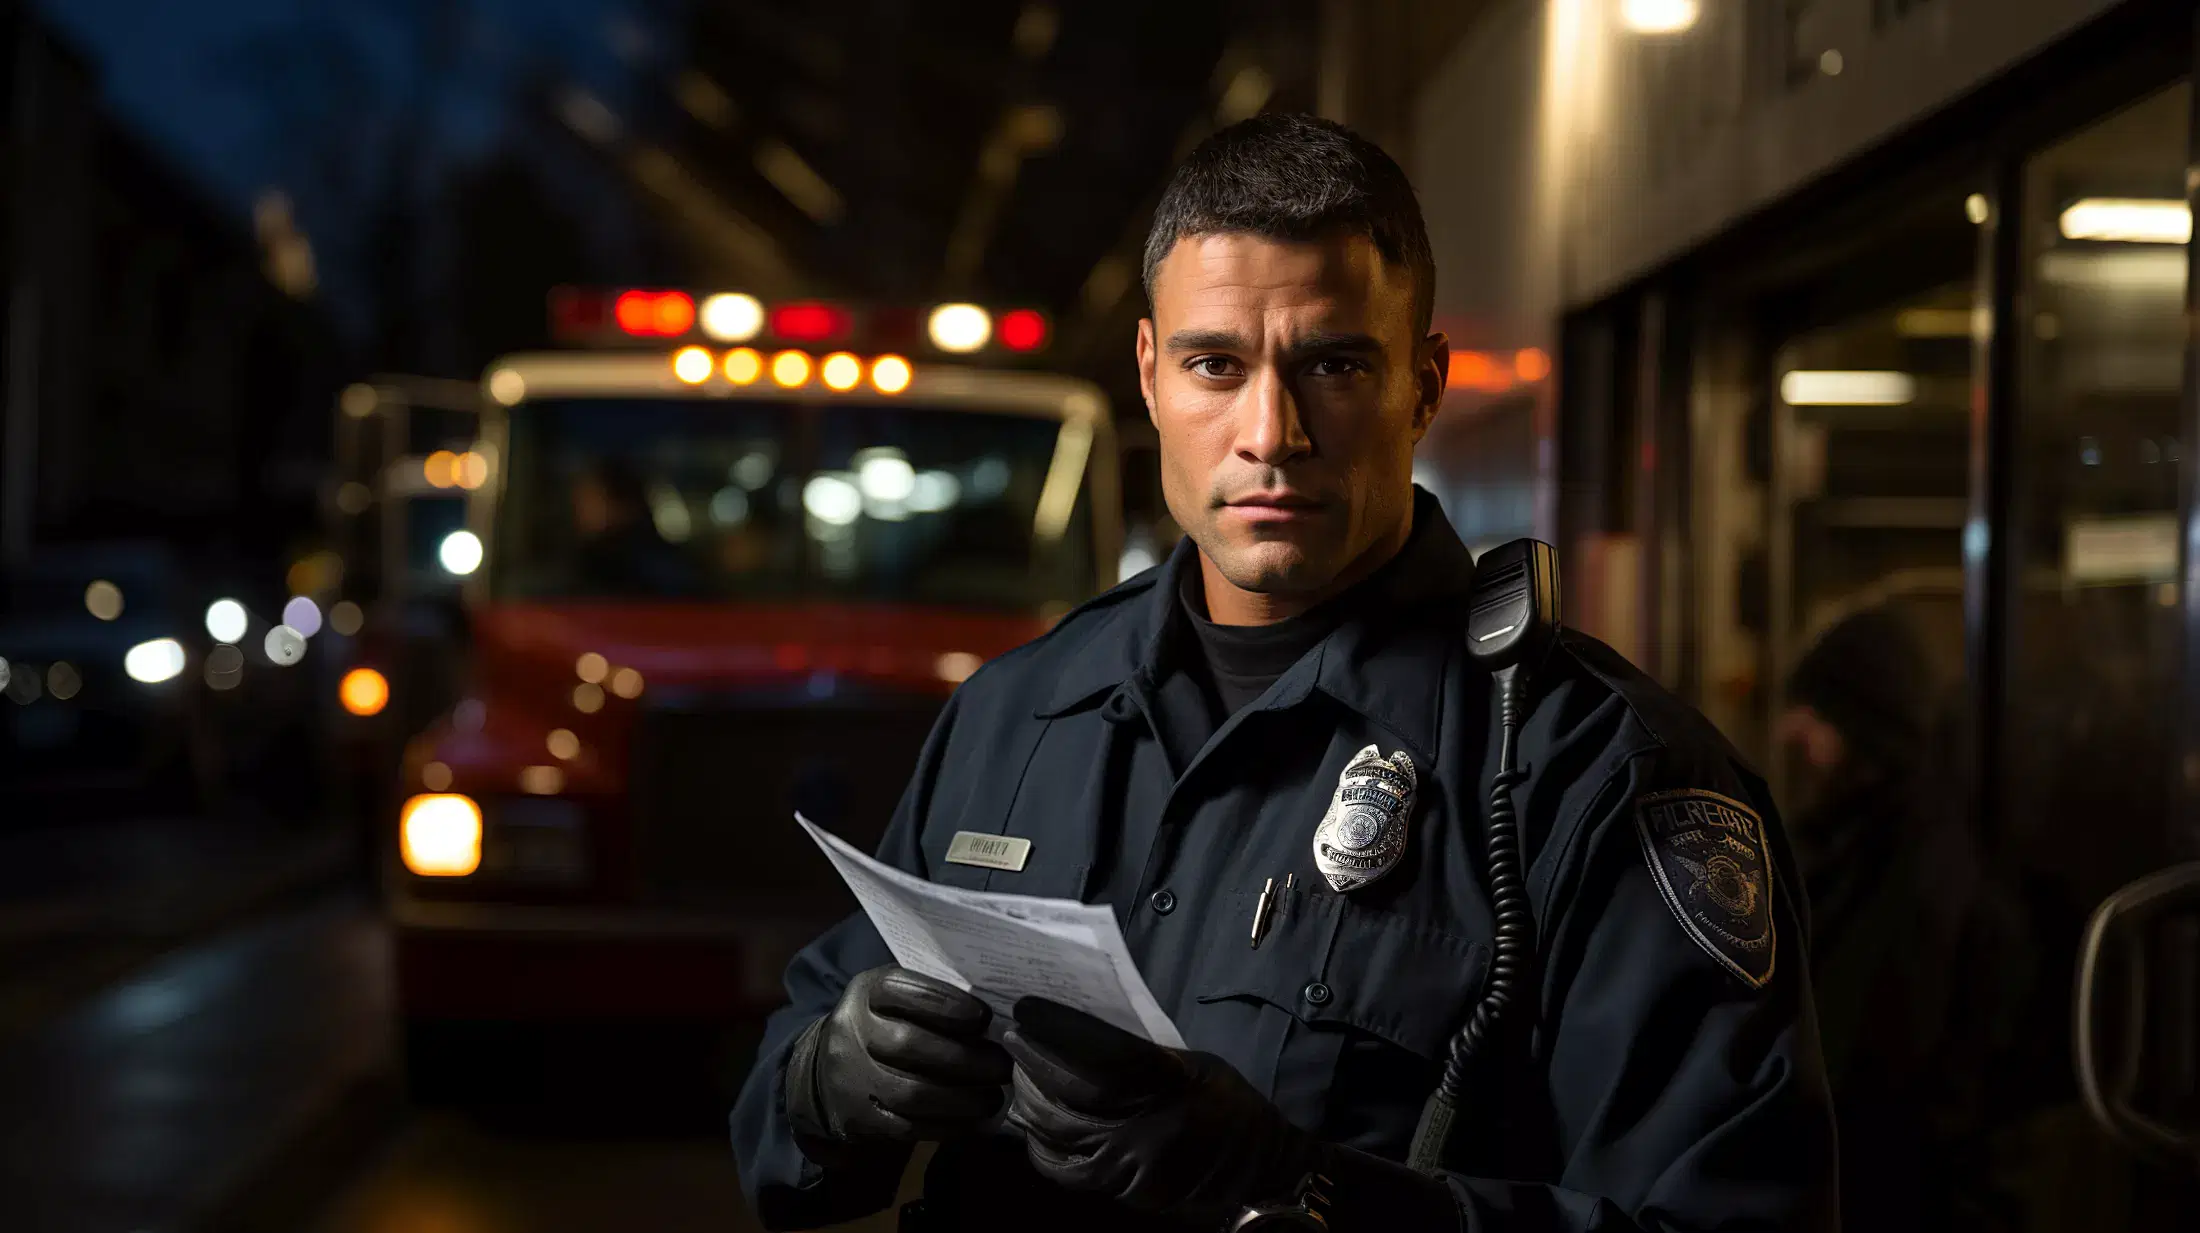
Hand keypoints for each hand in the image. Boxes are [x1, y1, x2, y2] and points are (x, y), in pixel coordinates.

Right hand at [785, 965, 1011, 1148]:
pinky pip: (907, 1128)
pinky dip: (947, 1126)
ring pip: (910, 1092)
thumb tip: (997, 1011)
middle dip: (964, 1058)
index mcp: (867, 992)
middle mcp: (852, 1031)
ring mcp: (851, 1078)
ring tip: (993, 1097)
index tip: (984, 1018)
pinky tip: (973, 1121)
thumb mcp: (896, 997)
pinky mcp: (858, 1119)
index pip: (900, 990)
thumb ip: (934, 996)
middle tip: (1001, 1065)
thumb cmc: (881, 1025)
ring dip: (961, 1099)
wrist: (823, 1073)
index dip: (945, 1004)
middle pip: (908, 1044)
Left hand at [1003, 997, 1316, 1226]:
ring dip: (1029, 1100)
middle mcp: (1142, 1127)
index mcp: (1166, 1084)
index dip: (1056, 1031)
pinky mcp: (1120, 1192)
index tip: (1027, 1010)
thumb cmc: (1225, 1103)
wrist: (1257, 1169)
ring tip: (1019, 1076)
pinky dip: (1041, 1145)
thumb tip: (1079, 1036)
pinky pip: (1064, 1170)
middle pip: (1067, 1094)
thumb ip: (1137, 1055)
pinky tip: (1035, 1125)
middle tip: (1014, 1040)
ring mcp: (1128, 1165)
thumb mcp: (1191, 1063)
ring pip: (1057, 1132)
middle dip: (1031, 1063)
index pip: (1098, 1055)